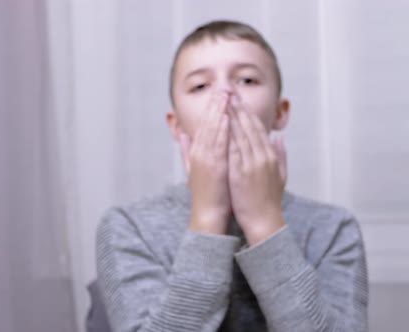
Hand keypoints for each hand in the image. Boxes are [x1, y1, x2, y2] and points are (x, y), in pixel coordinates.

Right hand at [179, 92, 231, 233]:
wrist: (208, 214)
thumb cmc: (208, 194)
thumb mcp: (195, 169)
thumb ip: (188, 151)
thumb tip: (182, 136)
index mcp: (198, 152)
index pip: (205, 124)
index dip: (211, 108)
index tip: (219, 93)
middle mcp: (199, 152)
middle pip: (207, 123)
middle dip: (215, 104)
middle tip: (223, 86)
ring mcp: (205, 159)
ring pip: (212, 130)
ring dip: (218, 111)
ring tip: (224, 95)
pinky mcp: (213, 167)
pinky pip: (218, 144)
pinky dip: (221, 130)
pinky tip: (226, 117)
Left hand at [228, 95, 287, 244]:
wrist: (265, 221)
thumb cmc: (270, 201)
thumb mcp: (281, 175)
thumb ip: (281, 155)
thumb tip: (278, 138)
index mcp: (270, 155)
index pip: (258, 128)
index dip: (247, 111)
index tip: (238, 99)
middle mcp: (262, 156)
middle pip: (249, 126)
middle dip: (238, 107)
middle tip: (228, 91)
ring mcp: (251, 164)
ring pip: (240, 134)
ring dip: (231, 116)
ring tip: (222, 101)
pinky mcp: (240, 173)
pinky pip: (232, 149)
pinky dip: (227, 136)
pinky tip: (219, 125)